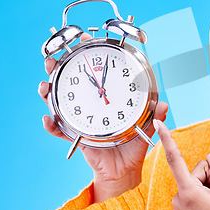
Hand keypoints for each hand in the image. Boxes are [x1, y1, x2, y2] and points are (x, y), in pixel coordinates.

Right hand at [38, 33, 168, 202]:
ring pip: (59, 101)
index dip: (89, 54)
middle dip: (58, 68)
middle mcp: (91, 103)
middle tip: (53, 60)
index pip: (96, 70)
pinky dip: (52, 125)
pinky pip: (59, 129)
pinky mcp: (75, 135)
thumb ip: (155, 114)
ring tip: (45, 86)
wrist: (124, 169)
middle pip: (70, 81)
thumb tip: (164, 104)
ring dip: (48, 92)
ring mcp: (80, 118)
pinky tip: (48, 119)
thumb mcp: (146, 126)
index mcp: (108, 96)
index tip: (84, 40)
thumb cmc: (134, 143)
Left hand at [156, 119, 209, 209]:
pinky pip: (191, 194)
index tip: (157, 124)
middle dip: (209, 177)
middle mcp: (178, 199)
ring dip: (206, 188)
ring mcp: (178, 207)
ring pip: (193, 183)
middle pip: (194, 172)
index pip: (175, 159)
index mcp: (188, 192)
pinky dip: (202, 196)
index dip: (166, 139)